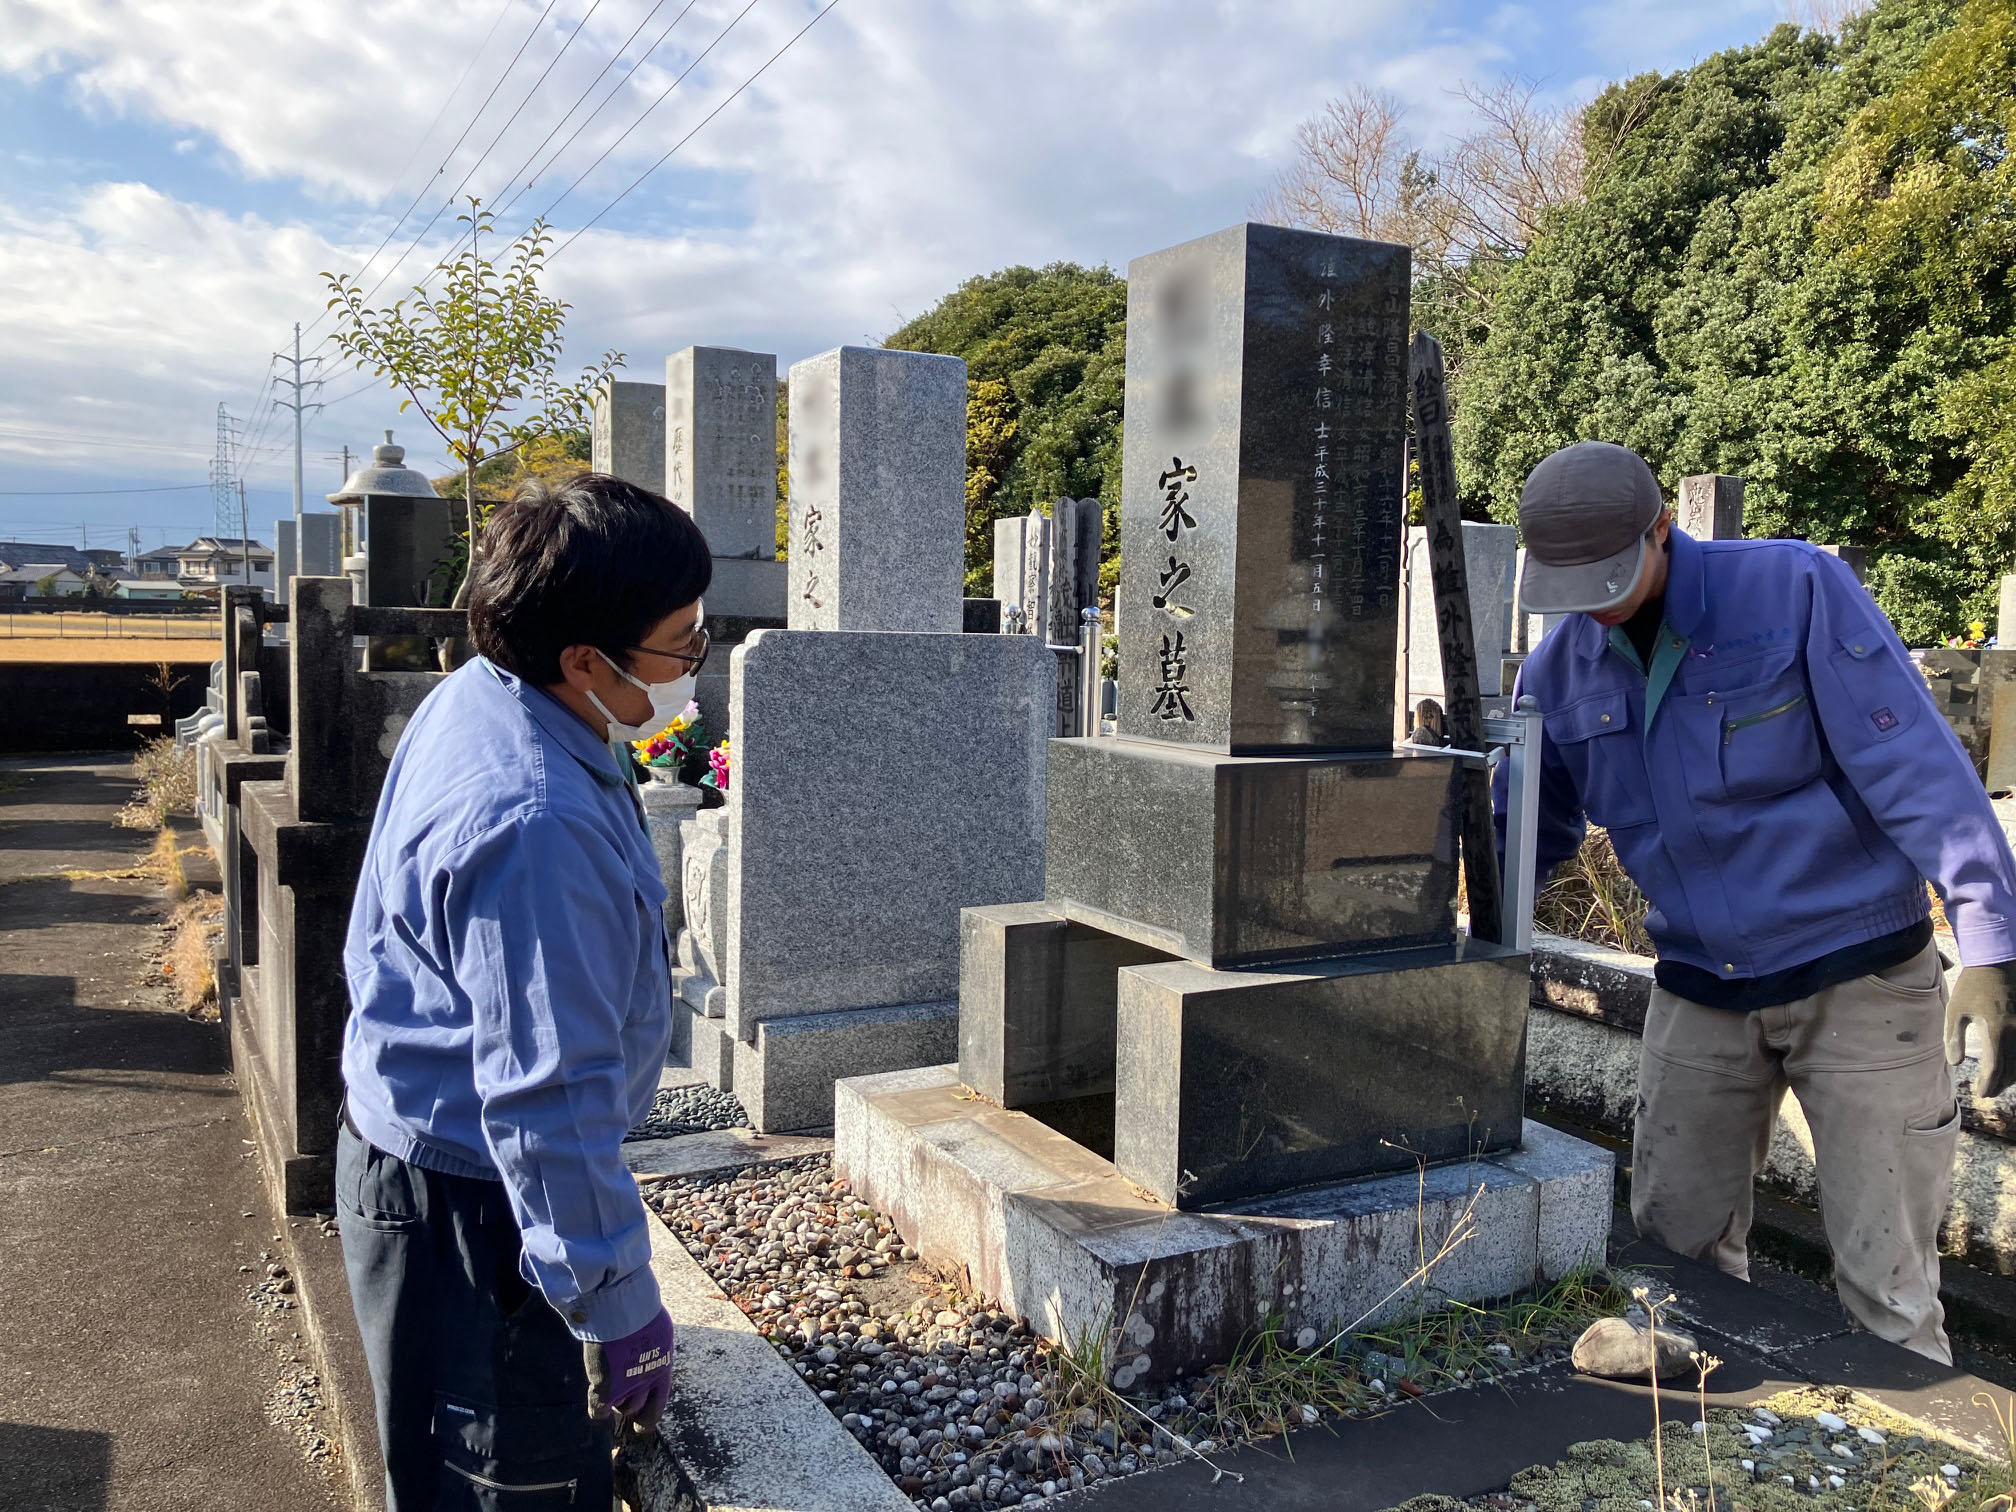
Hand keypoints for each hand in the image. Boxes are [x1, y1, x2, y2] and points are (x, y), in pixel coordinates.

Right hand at [585, 1308, 673, 1431]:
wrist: (620, 1307)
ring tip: (610, 1387)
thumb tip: (647, 1346)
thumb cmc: (637, 1310)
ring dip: (617, 1402)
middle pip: (647, 1414)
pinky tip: (596, 1404)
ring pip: (622, 1408)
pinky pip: (599, 1410)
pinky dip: (597, 1409)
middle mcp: (648, 1380)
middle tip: (637, 1426)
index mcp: (663, 1366)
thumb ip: (651, 1346)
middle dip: (642, 1422)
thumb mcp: (655, 1330)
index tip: (646, 1420)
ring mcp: (627, 1386)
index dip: (653, 1412)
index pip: (661, 1399)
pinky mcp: (606, 1388)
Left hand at [1946, 962, 2015, 1098]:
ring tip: (1997, 1084)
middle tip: (1987, 1093)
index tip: (1980, 1093)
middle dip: (1999, 1084)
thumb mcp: (1955, 1010)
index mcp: (1995, 1031)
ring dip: (2011, 1077)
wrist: (1997, 963)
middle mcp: (2015, 1032)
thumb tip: (1954, 1063)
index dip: (1988, 1084)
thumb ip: (1954, 1037)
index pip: (1995, 1068)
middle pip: (2012, 1069)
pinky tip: (2010, 1067)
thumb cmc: (1973, 986)